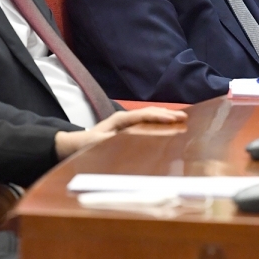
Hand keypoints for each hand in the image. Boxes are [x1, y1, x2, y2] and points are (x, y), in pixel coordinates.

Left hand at [55, 107, 186, 158]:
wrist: (74, 146)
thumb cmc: (85, 146)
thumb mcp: (96, 144)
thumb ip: (109, 141)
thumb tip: (125, 138)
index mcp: (120, 120)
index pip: (143, 115)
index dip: (159, 116)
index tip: (174, 119)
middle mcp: (124, 118)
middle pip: (149, 113)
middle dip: (167, 114)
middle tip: (184, 117)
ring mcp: (126, 123)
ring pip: (149, 116)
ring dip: (164, 117)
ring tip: (180, 120)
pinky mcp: (127, 129)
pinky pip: (146, 123)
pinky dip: (158, 123)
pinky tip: (167, 127)